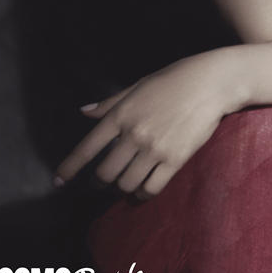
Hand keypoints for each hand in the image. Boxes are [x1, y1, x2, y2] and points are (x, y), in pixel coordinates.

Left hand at [55, 51, 235, 197]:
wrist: (212, 82)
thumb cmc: (175, 79)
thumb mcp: (139, 85)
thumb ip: (110, 103)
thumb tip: (84, 112)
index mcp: (122, 113)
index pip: (88, 147)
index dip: (70, 167)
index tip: (59, 180)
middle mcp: (134, 133)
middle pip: (105, 172)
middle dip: (99, 181)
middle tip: (102, 182)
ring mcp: (154, 148)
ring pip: (126, 184)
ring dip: (122, 188)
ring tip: (125, 183)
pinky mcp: (174, 159)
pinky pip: (150, 188)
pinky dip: (143, 193)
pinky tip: (143, 188)